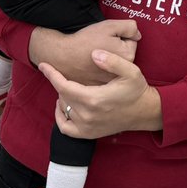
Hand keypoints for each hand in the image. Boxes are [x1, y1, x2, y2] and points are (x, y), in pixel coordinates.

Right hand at [28, 19, 138, 85]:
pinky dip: (99, 70)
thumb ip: (129, 27)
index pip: (132, 41)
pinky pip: (104, 75)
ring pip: (115, 65)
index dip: (119, 35)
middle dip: (115, 47)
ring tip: (93, 53)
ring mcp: (110, 81)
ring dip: (108, 59)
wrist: (63, 55)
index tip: (107, 37)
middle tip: (99, 43)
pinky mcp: (99, 87)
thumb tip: (137, 34)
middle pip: (123, 54)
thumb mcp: (110, 25)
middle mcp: (122, 71)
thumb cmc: (86, 40)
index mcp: (127, 56)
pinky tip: (90, 65)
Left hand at [40, 49, 161, 139]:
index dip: (51, 74)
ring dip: (62, 97)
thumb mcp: (130, 70)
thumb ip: (112, 61)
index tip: (43, 65)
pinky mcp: (89, 134)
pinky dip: (60, 118)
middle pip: (63, 96)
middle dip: (61, 82)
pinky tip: (63, 107)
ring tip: (69, 86)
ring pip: (64, 109)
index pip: (63, 86)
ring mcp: (87, 127)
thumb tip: (94, 54)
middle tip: (67, 72)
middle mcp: (87, 115)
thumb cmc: (136, 89)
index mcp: (94, 99)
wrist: (144, 111)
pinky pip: (65, 128)